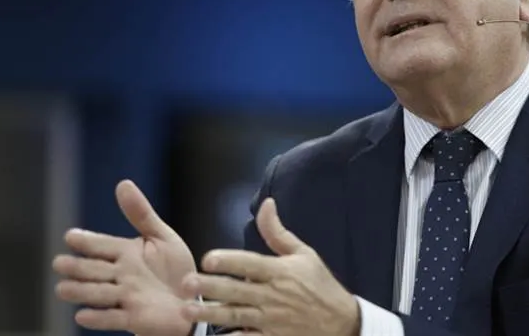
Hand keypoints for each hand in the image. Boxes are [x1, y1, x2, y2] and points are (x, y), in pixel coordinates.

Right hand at [52, 180, 196, 335]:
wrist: (191, 299)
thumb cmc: (175, 269)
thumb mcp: (162, 237)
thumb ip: (141, 214)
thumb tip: (122, 183)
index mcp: (126, 253)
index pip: (102, 245)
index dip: (88, 241)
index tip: (71, 236)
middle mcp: (122, 275)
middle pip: (95, 270)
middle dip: (78, 267)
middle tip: (59, 263)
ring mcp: (126, 297)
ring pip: (99, 293)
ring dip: (81, 292)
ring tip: (62, 289)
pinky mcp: (134, 318)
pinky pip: (114, 318)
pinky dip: (99, 318)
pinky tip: (82, 316)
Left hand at [181, 198, 359, 335]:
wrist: (342, 324)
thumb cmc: (320, 285)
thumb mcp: (304, 254)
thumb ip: (278, 232)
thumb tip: (266, 204)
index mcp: (280, 272)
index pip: (250, 264)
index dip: (229, 260)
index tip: (208, 258)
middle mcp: (273, 295)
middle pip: (237, 290)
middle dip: (211, 287)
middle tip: (186, 283)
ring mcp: (271, 320)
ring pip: (236, 316)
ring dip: (211, 313)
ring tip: (188, 309)